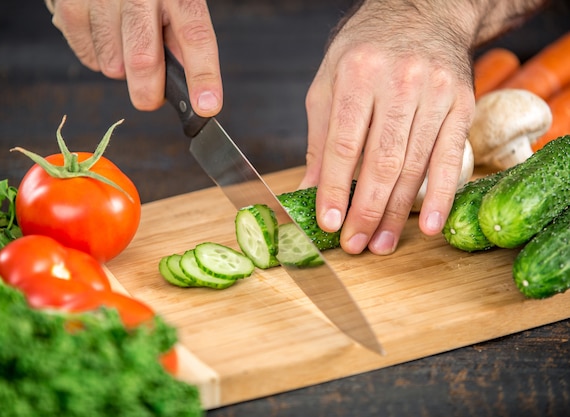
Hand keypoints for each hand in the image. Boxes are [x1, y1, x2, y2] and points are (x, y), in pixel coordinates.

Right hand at [49, 0, 222, 114]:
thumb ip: (180, 38)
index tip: (206, 106)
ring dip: (122, 69)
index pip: (195, 34)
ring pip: (112, 65)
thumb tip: (190, 86)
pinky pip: (88, 58)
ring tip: (124, 41)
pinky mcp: (70, 5)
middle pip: (143, 59)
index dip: (203, 75)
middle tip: (150, 98)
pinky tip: (105, 34)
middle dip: (148, 92)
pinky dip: (99, 57)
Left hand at [300, 0, 475, 254]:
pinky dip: (440, 197)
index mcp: (356, 74)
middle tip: (354, 245)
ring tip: (381, 243)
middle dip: (365, 210)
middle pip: (380, 161)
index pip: (342, 145)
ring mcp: (435, 93)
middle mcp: (398, 81)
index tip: (328, 223)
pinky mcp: (462, 104)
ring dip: (396, 212)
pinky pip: (450, 158)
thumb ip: (319, 137)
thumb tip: (308, 188)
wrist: (424, 13)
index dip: (334, 189)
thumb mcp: (328, 82)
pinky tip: (429, 226)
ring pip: (413, 166)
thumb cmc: (367, 49)